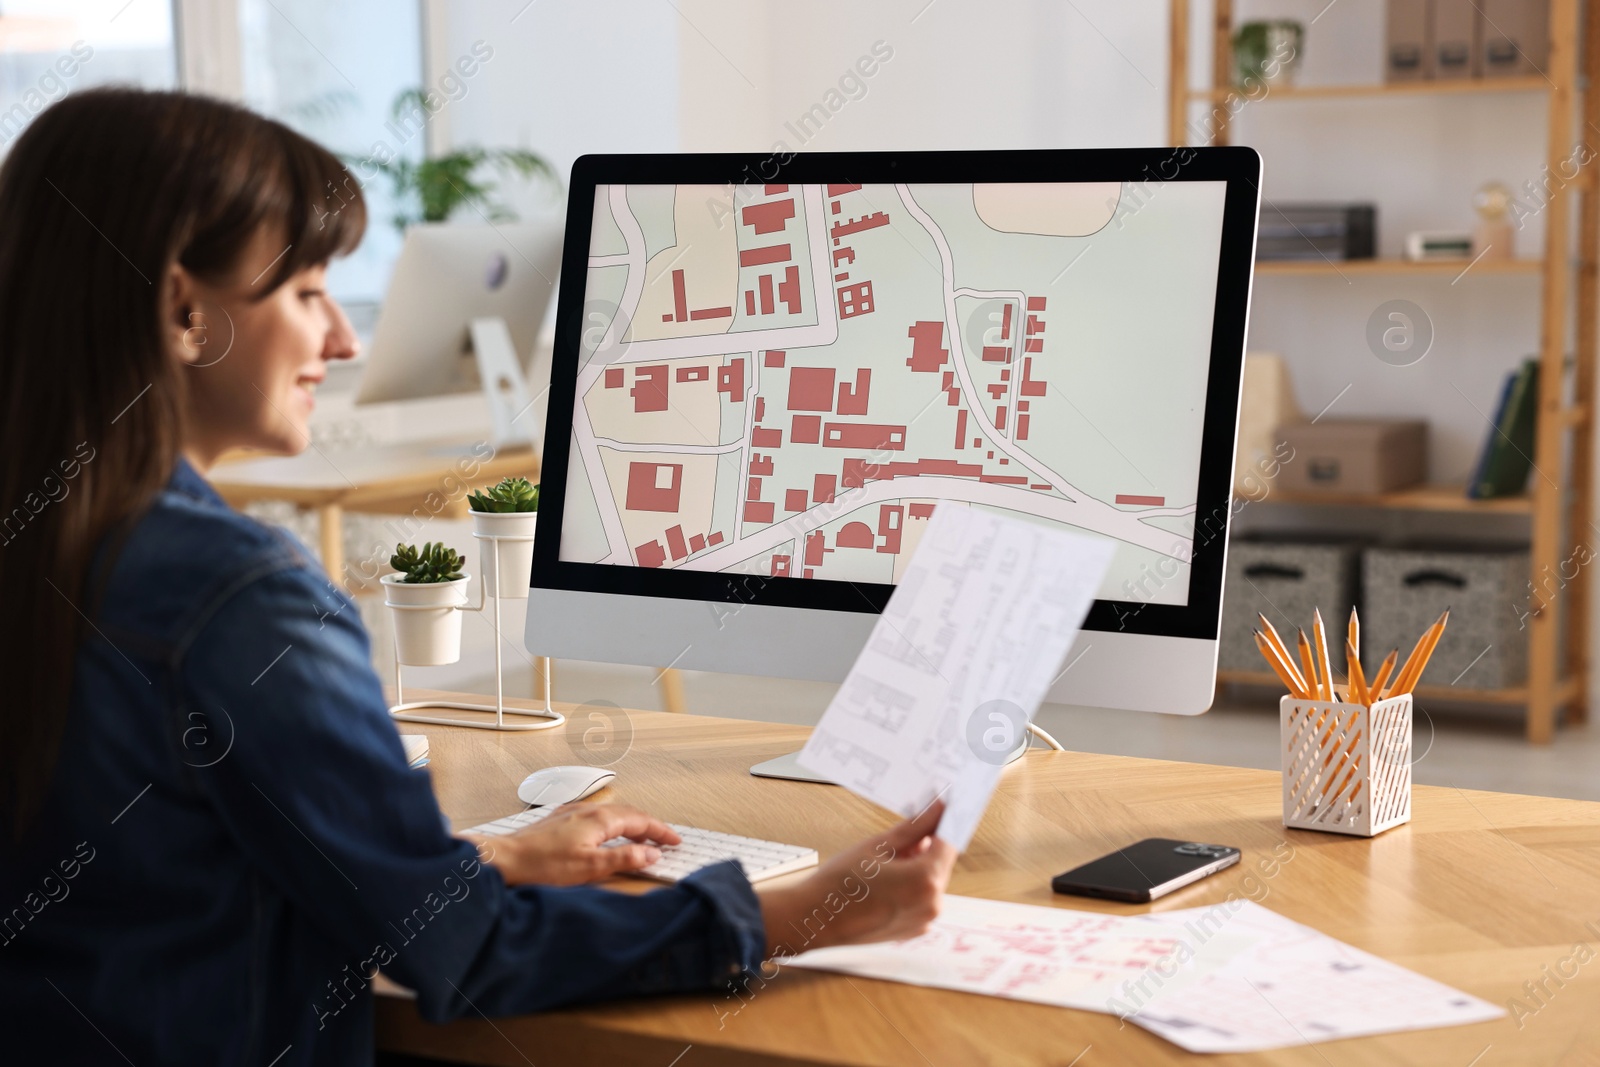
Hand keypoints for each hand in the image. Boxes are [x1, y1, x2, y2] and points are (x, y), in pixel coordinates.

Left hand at [460, 803, 681, 886]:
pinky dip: (612, 823)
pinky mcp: (560, 819)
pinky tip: (606, 832)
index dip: (660, 831)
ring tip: (641, 836)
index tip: (675, 841)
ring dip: (631, 823)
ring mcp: (572, 812)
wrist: (505, 858)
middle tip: (664, 839)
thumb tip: (651, 853)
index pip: (640, 821)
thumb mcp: (590, 867)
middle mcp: (587, 810)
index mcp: (599, 819)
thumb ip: (624, 858)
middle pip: (628, 813)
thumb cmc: (543, 865)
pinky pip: (596, 815)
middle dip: (649, 825)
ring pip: (612, 813)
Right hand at [757, 799, 954, 957]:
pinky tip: (885, 880)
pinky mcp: (912, 931)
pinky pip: (921, 899)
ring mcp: (923, 921)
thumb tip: (937, 809)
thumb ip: (914, 828)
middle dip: (926, 846)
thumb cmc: (841, 883)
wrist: (815, 920)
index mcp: (926, 880)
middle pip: (940, 863)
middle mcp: (931, 905)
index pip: (948, 842)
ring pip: (930, 881)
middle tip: (900, 836)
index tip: (940, 810)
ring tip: (884, 861)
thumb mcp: (878, 846)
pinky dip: (910, 886)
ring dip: (917, 866)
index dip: (943, 823)